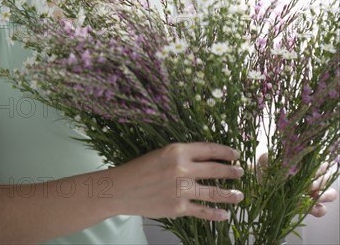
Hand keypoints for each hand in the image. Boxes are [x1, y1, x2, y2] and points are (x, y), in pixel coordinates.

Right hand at [108, 142, 243, 220]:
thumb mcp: (163, 153)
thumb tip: (206, 159)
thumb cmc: (141, 167)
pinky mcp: (178, 208)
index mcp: (178, 150)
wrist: (122, 188)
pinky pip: (202, 211)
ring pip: (214, 192)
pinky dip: (216, 214)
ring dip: (230, 194)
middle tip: (242, 172)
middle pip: (216, 170)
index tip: (236, 154)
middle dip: (232, 171)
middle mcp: (182, 168)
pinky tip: (225, 215)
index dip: (226, 152)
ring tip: (240, 195)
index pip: (209, 149)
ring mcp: (181, 190)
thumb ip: (183, 155)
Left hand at [257, 153, 337, 216]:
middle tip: (310, 188)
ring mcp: (310, 192)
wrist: (255, 183)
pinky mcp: (305, 206)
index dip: (319, 170)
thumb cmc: (263, 167)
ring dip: (325, 196)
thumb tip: (296, 165)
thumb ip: (281, 159)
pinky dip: (319, 210)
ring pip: (329, 193)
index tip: (310, 175)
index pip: (321, 165)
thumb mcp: (268, 159)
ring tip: (314, 198)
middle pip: (327, 179)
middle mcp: (310, 177)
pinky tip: (312, 208)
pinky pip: (320, 210)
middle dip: (321, 183)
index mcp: (304, 163)